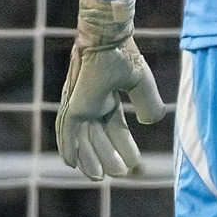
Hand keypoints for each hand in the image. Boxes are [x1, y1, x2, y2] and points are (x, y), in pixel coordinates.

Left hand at [56, 0, 165, 180]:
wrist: (109, 40)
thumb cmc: (124, 56)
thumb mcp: (142, 83)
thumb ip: (148, 103)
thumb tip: (149, 123)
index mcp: (108, 97)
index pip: (116, 128)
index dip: (125, 145)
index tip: (135, 163)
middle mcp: (93, 104)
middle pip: (100, 138)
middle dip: (109, 156)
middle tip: (121, 173)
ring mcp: (81, 106)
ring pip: (85, 140)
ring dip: (91, 159)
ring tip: (101, 177)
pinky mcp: (73, 106)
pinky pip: (68, 133)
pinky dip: (69, 149)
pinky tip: (72, 164)